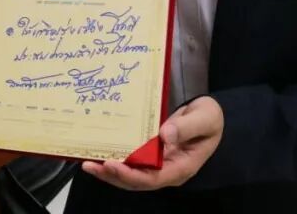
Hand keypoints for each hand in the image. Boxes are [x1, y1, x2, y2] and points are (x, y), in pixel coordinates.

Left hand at [81, 96, 223, 190]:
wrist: (208, 115)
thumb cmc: (209, 117)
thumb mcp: (205, 118)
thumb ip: (187, 126)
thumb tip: (164, 135)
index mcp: (182, 166)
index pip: (154, 178)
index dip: (131, 174)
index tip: (112, 164)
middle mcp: (167, 170)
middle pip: (137, 181)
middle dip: (114, 176)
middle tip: (91, 165)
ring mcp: (158, 165)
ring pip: (131, 176)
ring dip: (109, 172)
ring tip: (87, 164)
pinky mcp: (150, 157)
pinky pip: (130, 164)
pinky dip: (114, 162)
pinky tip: (97, 156)